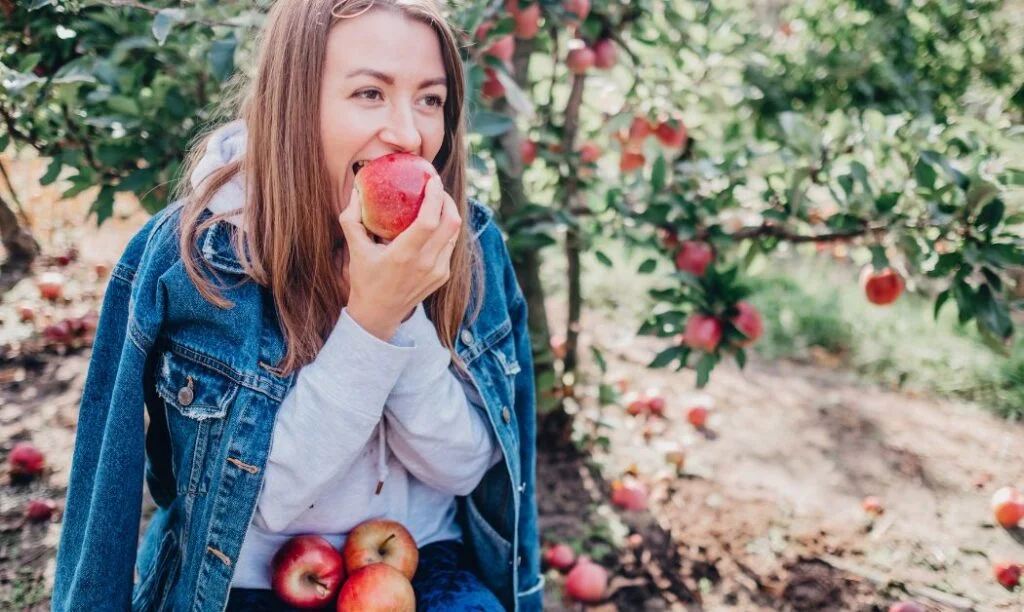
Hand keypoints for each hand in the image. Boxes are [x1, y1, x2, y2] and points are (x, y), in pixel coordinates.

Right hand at [339, 175, 460, 339]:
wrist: (379, 314)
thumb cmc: (364, 279)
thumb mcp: (354, 249)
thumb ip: (352, 219)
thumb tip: (356, 191)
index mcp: (403, 255)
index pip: (428, 221)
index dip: (435, 197)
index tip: (432, 179)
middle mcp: (425, 264)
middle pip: (450, 223)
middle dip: (447, 200)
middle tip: (436, 187)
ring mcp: (438, 271)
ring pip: (454, 234)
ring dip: (449, 214)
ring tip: (437, 201)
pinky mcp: (443, 276)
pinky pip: (450, 246)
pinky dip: (445, 230)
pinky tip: (435, 222)